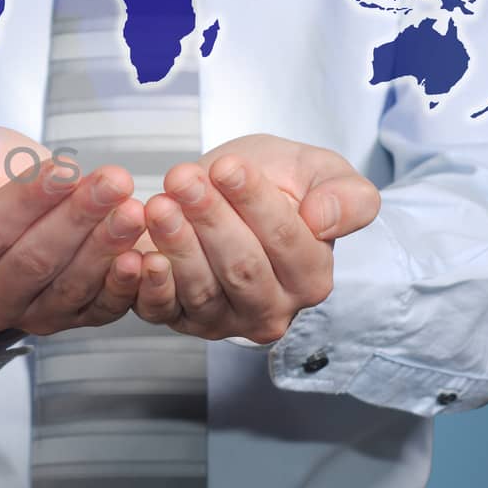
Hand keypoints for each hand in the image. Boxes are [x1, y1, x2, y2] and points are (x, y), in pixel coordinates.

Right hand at [0, 126, 147, 337]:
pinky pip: (99, 310)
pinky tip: (142, 256)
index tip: (65, 167)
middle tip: (115, 181)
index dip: (29, 200)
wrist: (0, 204)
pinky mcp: (72, 321)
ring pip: (70, 286)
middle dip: (78, 218)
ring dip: (106, 246)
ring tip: (132, 209)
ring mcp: (30, 317)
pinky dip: (124, 286)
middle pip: (34, 261)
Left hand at [133, 135, 381, 342]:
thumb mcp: (322, 173)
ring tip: (159, 204)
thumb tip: (323, 221)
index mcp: (311, 277)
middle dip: (210, 219)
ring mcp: (224, 321)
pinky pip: (163, 311)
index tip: (228, 166)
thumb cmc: (279, 183)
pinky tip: (139, 256)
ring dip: (177, 244)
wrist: (225, 191)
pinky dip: (150, 286)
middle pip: (242, 268)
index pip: (286, 242)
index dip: (255, 203)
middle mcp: (272, 310)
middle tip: (182, 178)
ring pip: (202, 288)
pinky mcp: (180, 320)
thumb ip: (347, 198)